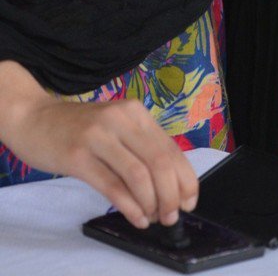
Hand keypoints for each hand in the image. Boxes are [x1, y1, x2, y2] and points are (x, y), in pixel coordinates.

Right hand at [0, 87, 197, 228]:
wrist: (33, 118)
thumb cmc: (79, 128)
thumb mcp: (117, 127)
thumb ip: (142, 148)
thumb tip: (171, 184)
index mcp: (137, 113)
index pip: (172, 149)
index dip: (186, 179)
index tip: (190, 201)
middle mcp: (121, 120)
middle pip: (160, 162)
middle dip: (172, 194)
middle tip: (172, 215)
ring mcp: (98, 136)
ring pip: (139, 174)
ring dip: (152, 202)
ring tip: (154, 218)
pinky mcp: (77, 156)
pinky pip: (112, 186)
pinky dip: (129, 206)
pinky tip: (136, 218)